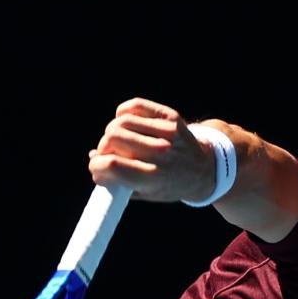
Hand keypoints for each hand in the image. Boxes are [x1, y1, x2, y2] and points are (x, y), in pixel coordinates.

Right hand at [88, 97, 215, 202]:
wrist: (204, 170)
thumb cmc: (168, 185)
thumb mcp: (144, 193)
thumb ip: (117, 181)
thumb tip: (93, 159)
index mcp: (154, 178)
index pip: (112, 164)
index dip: (96, 165)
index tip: (96, 167)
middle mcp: (162, 153)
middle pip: (113, 138)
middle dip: (103, 146)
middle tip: (108, 154)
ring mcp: (168, 132)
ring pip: (122, 121)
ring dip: (112, 131)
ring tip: (117, 141)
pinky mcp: (170, 117)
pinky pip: (134, 105)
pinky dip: (123, 113)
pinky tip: (125, 124)